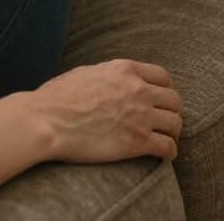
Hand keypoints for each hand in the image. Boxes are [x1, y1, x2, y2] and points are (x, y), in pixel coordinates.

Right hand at [31, 58, 182, 162]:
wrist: (48, 120)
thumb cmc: (58, 97)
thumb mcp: (86, 72)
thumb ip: (108, 75)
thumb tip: (113, 80)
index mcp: (124, 70)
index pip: (162, 76)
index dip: (165, 89)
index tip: (161, 99)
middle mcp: (137, 90)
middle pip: (174, 100)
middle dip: (171, 111)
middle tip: (164, 121)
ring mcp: (140, 116)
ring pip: (175, 123)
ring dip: (172, 132)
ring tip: (166, 138)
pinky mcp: (138, 142)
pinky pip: (168, 147)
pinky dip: (169, 152)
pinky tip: (163, 155)